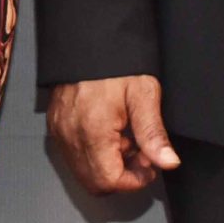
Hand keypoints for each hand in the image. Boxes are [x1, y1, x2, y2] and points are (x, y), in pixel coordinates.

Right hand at [48, 76, 179, 195]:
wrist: (88, 39)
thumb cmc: (117, 64)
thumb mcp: (143, 93)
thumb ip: (153, 133)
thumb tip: (168, 163)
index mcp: (92, 131)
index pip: (110, 181)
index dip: (134, 180)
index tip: (149, 163)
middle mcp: (70, 136)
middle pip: (95, 183)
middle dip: (122, 176)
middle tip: (140, 152)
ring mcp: (59, 132)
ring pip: (83, 172)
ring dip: (107, 166)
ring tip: (125, 139)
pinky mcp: (55, 126)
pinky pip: (73, 156)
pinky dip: (93, 154)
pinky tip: (109, 133)